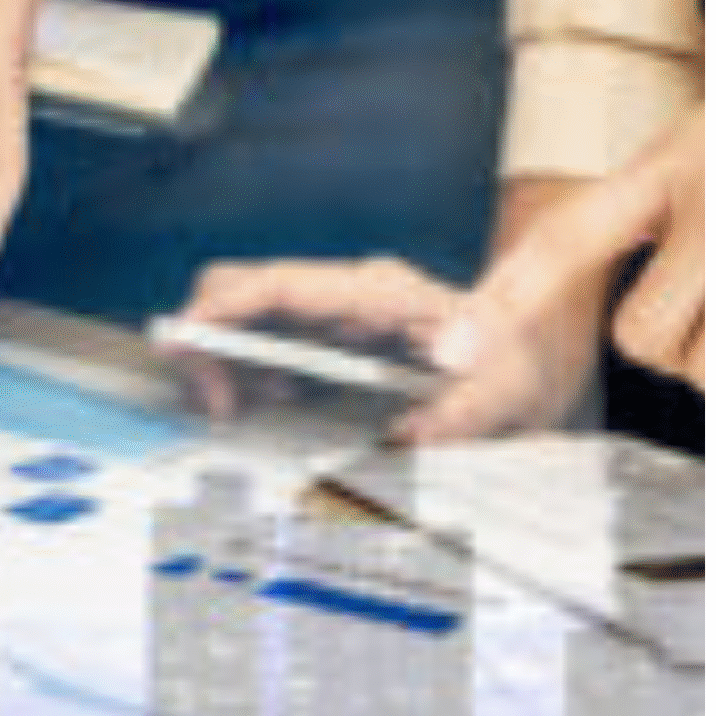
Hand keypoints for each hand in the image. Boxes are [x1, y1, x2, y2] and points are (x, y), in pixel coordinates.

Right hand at [172, 106, 702, 442]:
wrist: (531, 354)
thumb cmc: (518, 361)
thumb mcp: (508, 390)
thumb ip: (468, 408)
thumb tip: (414, 430)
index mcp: (378, 293)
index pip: (280, 285)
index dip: (222, 309)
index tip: (183, 342)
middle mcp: (342, 292)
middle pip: (239, 288)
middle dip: (207, 340)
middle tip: (219, 407)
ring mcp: (326, 313)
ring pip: (236, 315)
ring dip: (218, 363)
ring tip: (234, 412)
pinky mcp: (319, 338)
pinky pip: (254, 343)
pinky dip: (238, 375)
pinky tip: (263, 407)